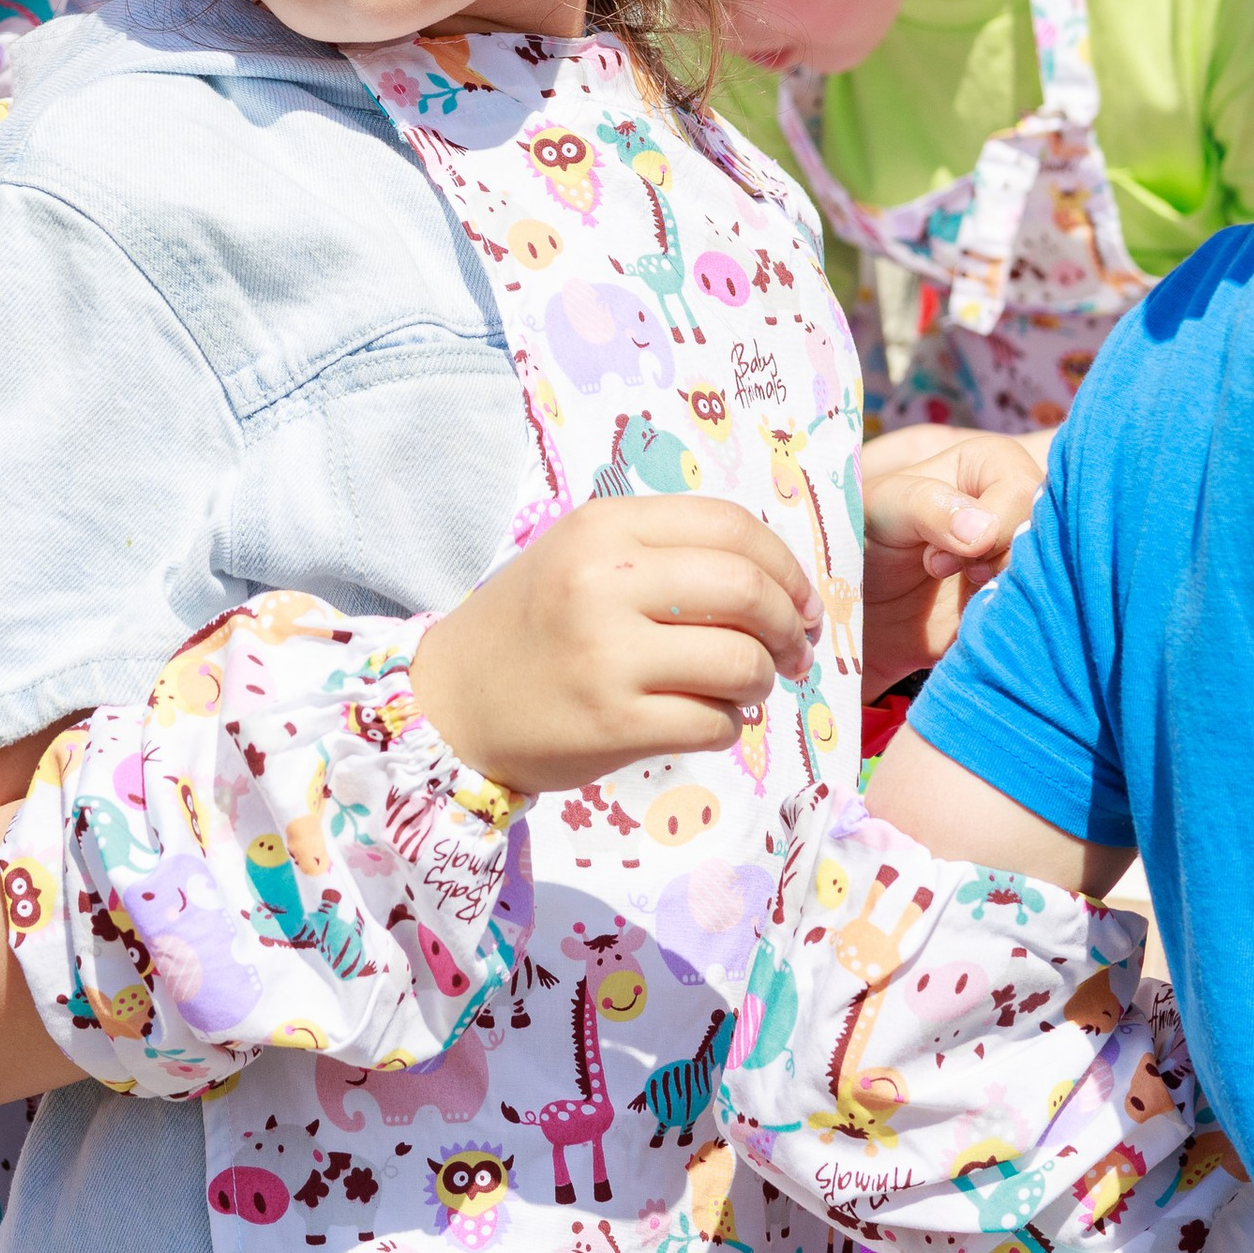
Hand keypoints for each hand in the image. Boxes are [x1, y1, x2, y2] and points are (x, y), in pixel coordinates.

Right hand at [411, 498, 819, 797]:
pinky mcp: (613, 722)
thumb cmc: (533, 627)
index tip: (801, 599)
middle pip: (747, 589)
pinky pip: (714, 722)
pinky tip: (705, 720)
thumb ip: (665, 553)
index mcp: (604, 527)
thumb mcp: (582, 558)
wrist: (452, 702)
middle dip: (790, 626)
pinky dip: (727, 726)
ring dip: (761, 681)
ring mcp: (608, 653)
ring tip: (745, 690)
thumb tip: (776, 581)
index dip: (785, 565)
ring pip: (740, 661)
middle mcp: (605, 581)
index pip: (730, 526)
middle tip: (793, 651)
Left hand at [861, 426, 1048, 694]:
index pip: (1023, 492)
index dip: (991, 528)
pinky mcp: (1014, 609)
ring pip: (1046, 583)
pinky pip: (1031, 623)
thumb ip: (927, 505)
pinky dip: (1001, 632)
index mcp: (990, 467)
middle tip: (945, 580)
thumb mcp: (881, 508)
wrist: (849, 606)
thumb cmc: (859, 535)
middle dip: (997, 567)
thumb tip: (984, 530)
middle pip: (1046, 539)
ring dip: (1001, 601)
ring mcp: (1019, 562)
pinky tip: (963, 633)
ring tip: (955, 607)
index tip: (936, 560)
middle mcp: (1016, 512)